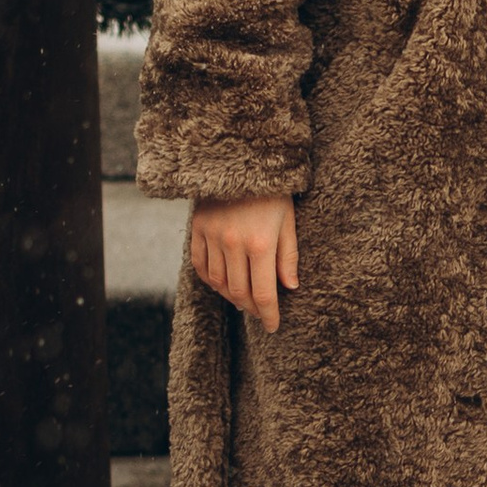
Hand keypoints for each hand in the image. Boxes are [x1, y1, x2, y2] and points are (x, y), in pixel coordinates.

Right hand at [190, 193, 298, 332]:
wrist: (241, 159)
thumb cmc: (272, 191)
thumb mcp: (288, 221)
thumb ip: (288, 257)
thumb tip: (289, 287)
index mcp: (261, 244)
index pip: (264, 293)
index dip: (269, 315)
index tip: (273, 327)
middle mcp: (233, 244)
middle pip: (239, 292)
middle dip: (251, 309)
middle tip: (260, 313)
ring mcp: (212, 237)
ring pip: (218, 282)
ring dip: (231, 296)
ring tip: (243, 300)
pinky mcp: (197, 229)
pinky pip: (200, 265)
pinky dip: (211, 280)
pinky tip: (222, 283)